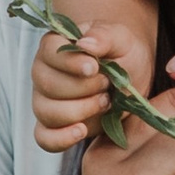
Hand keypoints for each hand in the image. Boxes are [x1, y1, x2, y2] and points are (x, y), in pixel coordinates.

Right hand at [30, 14, 158, 152]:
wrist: (131, 79)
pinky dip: (61, 138)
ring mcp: (44, 101)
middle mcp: (43, 72)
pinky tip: (82, 131)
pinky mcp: (52, 126)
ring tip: (105, 103)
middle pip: (48, 85)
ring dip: (79, 111)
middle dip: (82, 89)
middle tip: (107, 84)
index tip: (94, 68)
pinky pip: (44, 138)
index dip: (70, 62)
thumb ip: (104, 36)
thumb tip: (84, 44)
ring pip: (47, 112)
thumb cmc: (122, 54)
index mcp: (54, 45)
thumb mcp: (121, 38)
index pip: (49, 52)